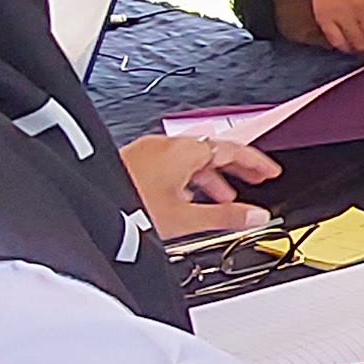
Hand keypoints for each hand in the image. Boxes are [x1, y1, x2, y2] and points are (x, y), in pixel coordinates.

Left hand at [121, 135, 279, 236]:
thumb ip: (225, 217)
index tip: (270, 171)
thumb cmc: (129, 205)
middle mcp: (167, 146)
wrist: (93, 205)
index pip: (232, 148)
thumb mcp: (187, 218)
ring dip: (212, 176)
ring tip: (225, 198)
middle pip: (212, 150)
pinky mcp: (137, 162)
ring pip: (192, 159)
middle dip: (236, 168)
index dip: (255, 161)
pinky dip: (190, 178)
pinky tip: (189, 198)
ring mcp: (150, 151)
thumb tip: (256, 216)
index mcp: (184, 151)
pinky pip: (174, 164)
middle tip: (256, 181)